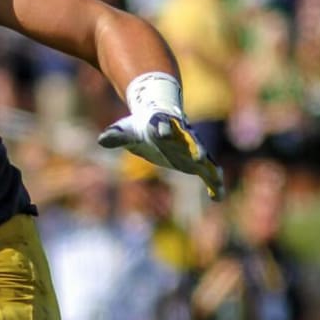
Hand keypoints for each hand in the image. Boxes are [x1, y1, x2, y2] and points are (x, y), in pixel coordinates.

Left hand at [98, 73, 224, 199]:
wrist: (158, 122)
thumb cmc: (140, 127)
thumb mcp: (126, 131)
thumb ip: (116, 136)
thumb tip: (101, 140)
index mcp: (162, 126)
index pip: (163, 125)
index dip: (163, 129)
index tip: (163, 133)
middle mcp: (181, 136)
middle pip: (189, 140)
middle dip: (194, 148)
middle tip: (199, 156)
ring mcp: (191, 148)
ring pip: (203, 157)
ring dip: (209, 167)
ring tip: (217, 178)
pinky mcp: (195, 161)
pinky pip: (207, 172)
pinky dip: (212, 183)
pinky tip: (217, 197)